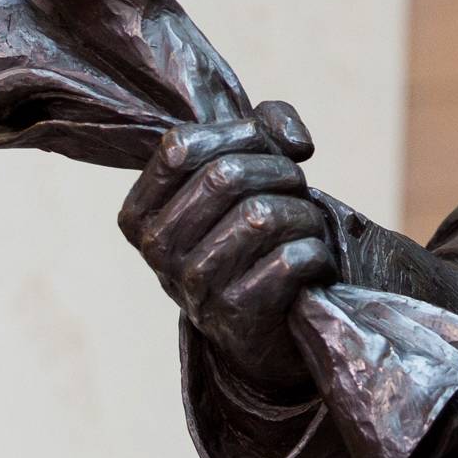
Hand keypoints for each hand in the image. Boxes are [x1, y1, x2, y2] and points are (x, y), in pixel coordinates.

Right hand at [118, 100, 335, 398]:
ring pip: (261, 216)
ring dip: (304, 215)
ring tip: (307, 228)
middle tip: (298, 192)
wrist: (266, 328)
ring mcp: (192, 286)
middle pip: (227, 176)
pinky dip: (316, 254)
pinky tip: (313, 265)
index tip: (269, 151)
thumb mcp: (246, 175)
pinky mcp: (235, 316)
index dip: (241, 134)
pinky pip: (291, 260)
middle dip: (281, 174)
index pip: (181, 145)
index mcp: (141, 212)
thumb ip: (265, 129)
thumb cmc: (254, 237)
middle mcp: (156, 250)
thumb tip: (294, 140)